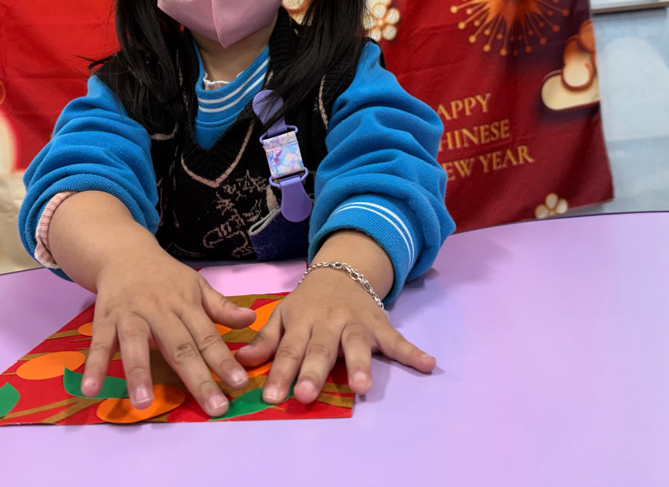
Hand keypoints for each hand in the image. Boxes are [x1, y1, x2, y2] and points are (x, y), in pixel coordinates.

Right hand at [81, 245, 256, 416]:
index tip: (239, 384)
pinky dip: (94, 365)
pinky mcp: (105, 318)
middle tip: (213, 407)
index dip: (223, 360)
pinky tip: (90, 388)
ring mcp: (131, 313)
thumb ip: (221, 306)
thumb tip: (251, 319)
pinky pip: (100, 343)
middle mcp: (160, 309)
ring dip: (139, 373)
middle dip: (197, 378)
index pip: (208, 336)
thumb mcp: (196, 285)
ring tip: (143, 403)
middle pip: (179, 346)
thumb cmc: (164, 275)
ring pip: (136, 344)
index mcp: (185, 304)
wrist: (124, 251)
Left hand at [235, 267, 435, 403]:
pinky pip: (397, 340)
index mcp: (302, 321)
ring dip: (360, 365)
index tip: (270, 397)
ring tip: (362, 388)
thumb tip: (240, 363)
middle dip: (313, 372)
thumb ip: (265, 341)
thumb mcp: (282, 315)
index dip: (279, 373)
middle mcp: (328, 322)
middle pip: (321, 349)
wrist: (342, 270)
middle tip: (305, 396)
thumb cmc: (308, 302)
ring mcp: (356, 323)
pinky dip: (413, 352)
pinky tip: (428, 365)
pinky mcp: (379, 325)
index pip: (289, 349)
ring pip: (357, 345)